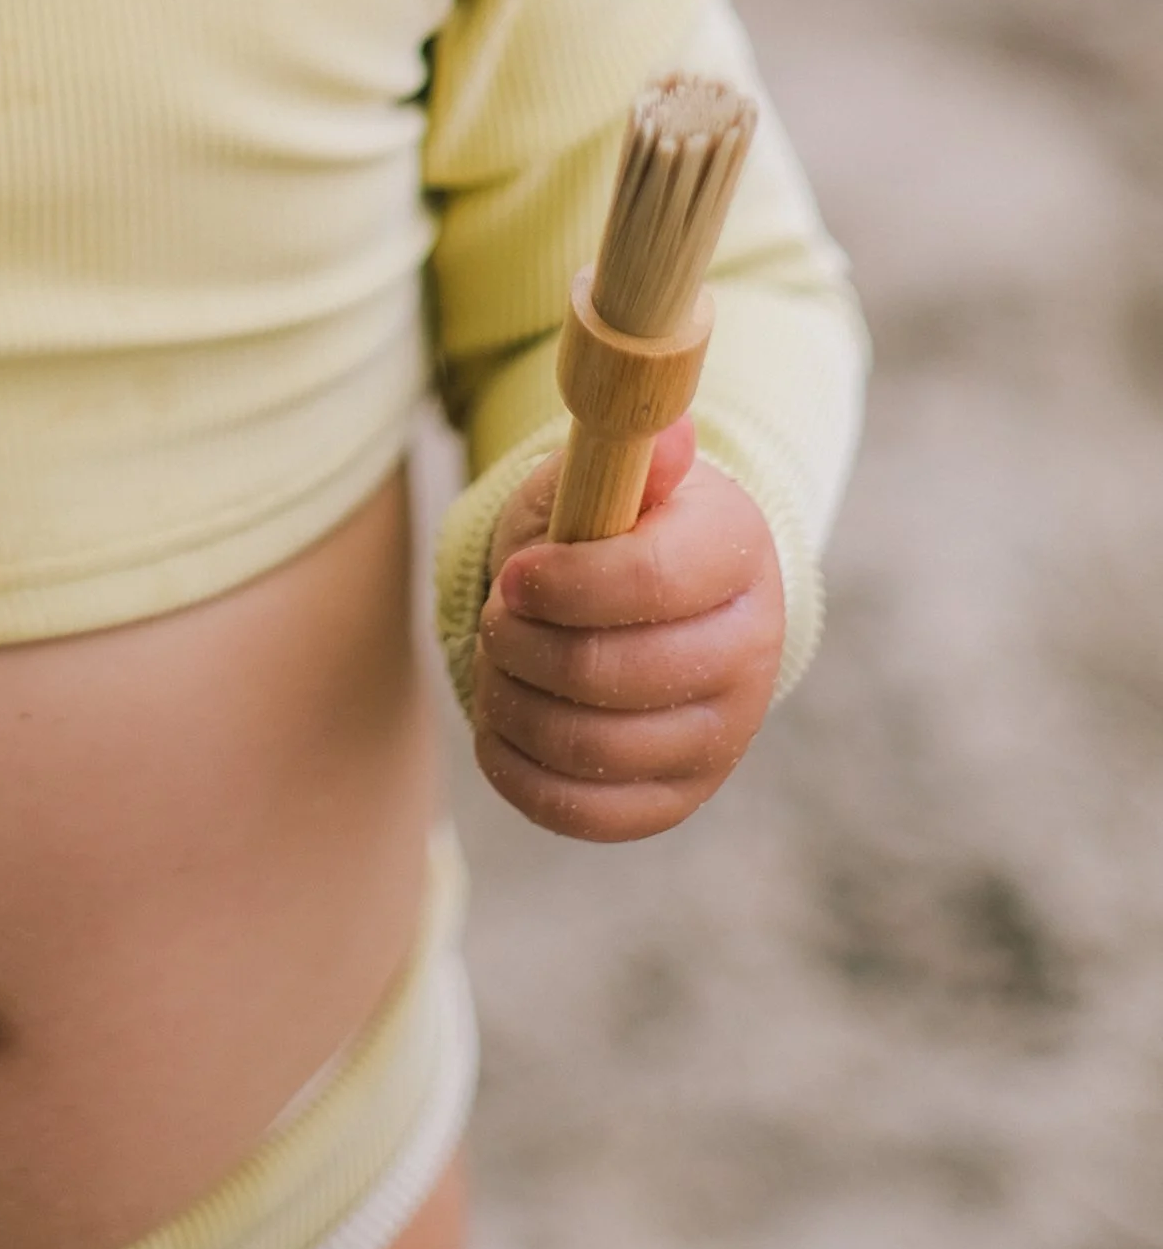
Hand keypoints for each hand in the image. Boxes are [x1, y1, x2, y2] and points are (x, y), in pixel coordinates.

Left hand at [471, 421, 785, 842]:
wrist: (647, 598)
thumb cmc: (611, 525)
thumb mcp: (606, 474)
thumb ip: (625, 453)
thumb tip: (669, 437)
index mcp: (738, 554)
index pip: (655, 582)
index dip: (567, 585)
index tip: (514, 577)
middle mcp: (751, 654)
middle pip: (611, 673)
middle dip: (522, 645)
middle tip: (497, 619)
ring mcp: (721, 738)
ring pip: (588, 746)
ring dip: (511, 701)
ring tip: (498, 661)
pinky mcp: (676, 798)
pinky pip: (582, 811)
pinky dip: (517, 769)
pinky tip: (500, 723)